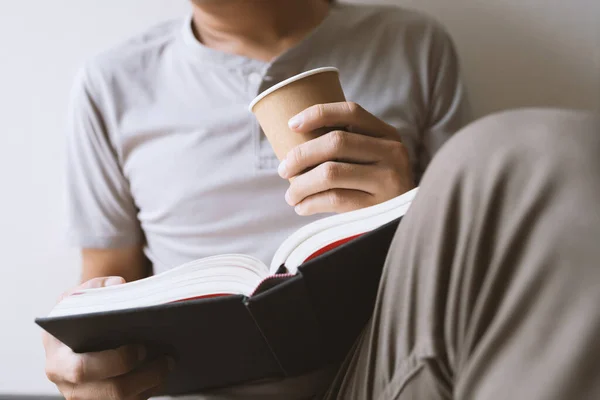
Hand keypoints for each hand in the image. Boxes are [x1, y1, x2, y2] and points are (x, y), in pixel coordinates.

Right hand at [43, 277, 173, 399]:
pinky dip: (147, 390)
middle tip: (167, 359)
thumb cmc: (76, 315)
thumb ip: (96, 287)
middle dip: (144, 376)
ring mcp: (84, 398)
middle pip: (111, 392)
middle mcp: (67, 385)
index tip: (141, 347)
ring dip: (151, 384)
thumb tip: (119, 285)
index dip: (115, 361)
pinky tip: (162, 374)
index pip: (83, 369)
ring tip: (170, 363)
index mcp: (57, 359)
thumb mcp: (78, 298)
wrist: (72, 332)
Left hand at [278, 102, 414, 214]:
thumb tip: (295, 139)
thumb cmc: (378, 188)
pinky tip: (302, 207)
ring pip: (330, 172)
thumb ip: (349, 147)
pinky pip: (335, 199)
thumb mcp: (375, 159)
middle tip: (283, 169)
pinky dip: (311, 203)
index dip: (318, 113)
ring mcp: (387, 180)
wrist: (409, 223)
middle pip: (335, 142)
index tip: (291, 124)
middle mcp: (392, 153)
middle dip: (301, 155)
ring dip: (301, 185)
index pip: (351, 112)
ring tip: (290, 195)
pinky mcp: (378, 206)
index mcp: (388, 135)